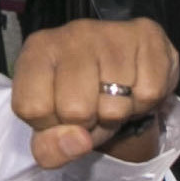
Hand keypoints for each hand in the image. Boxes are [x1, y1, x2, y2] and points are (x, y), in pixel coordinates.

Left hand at [11, 18, 177, 162]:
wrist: (129, 68)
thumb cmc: (82, 97)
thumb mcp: (53, 127)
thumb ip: (49, 147)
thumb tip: (78, 141)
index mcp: (37, 51)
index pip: (32, 108)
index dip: (50, 126)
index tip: (59, 115)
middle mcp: (71, 34)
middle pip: (76, 110)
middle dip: (88, 123)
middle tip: (93, 108)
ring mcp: (110, 32)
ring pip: (115, 106)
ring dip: (117, 115)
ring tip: (114, 97)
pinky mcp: (146, 35)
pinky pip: (148, 94)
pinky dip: (144, 103)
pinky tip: (135, 86)